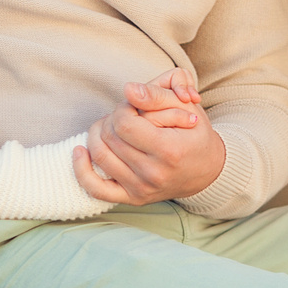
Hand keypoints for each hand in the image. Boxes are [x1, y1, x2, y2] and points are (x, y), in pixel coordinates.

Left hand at [82, 69, 225, 204]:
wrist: (207, 170)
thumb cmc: (194, 134)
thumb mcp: (184, 106)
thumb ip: (156, 94)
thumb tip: (128, 89)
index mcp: (169, 150)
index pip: (124, 123)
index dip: (123, 108)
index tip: (133, 106)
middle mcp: (153, 174)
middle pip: (109, 138)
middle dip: (112, 118)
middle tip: (125, 114)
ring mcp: (141, 189)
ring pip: (99, 156)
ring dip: (97, 135)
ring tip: (111, 126)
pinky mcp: (133, 198)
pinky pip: (95, 189)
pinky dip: (81, 169)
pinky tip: (80, 151)